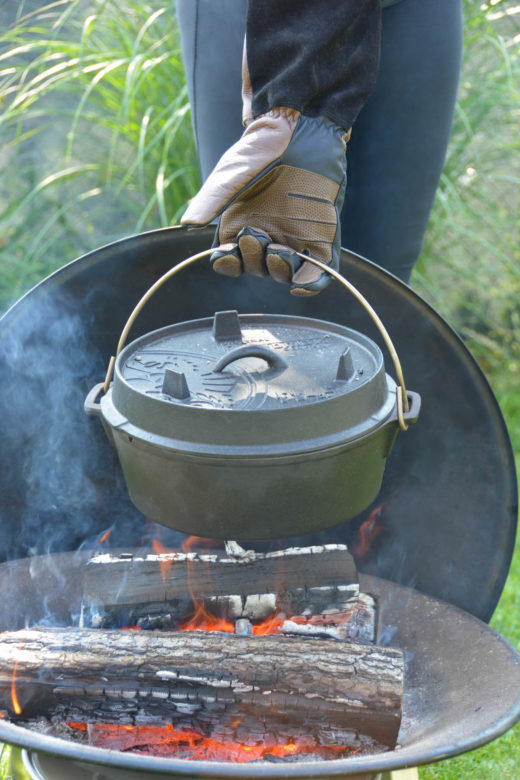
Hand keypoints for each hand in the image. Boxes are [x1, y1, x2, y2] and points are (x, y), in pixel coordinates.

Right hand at [181, 108, 347, 295]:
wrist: (300, 126)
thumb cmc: (261, 147)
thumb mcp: (232, 174)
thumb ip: (213, 199)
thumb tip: (189, 224)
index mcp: (242, 226)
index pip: (232, 260)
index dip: (228, 265)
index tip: (227, 255)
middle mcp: (268, 236)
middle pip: (257, 268)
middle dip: (254, 262)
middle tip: (256, 237)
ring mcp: (295, 236)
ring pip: (286, 272)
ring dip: (279, 271)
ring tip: (278, 252)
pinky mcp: (321, 234)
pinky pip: (319, 269)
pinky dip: (312, 284)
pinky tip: (301, 286)